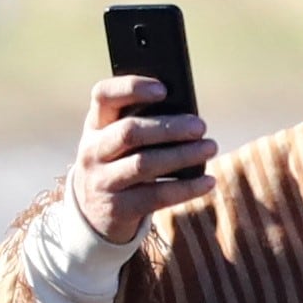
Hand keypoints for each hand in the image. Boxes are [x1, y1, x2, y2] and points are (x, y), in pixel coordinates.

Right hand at [70, 77, 217, 244]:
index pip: (103, 95)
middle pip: (129, 132)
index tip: (163, 89)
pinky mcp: (118, 209)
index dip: (131, 89)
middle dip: (168, 127)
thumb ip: (143, 126)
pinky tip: (208, 182)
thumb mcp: (119, 141)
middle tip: (200, 126)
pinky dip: (186, 188)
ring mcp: (102, 181)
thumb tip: (189, 120)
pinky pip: (157, 196)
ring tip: (210, 148)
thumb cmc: (119, 163)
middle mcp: (93, 151)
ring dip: (182, 155)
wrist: (93, 213)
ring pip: (144, 164)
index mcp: (95, 124)